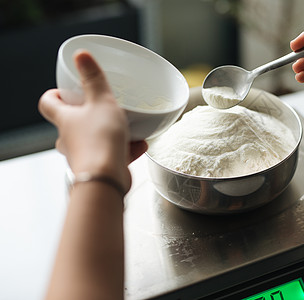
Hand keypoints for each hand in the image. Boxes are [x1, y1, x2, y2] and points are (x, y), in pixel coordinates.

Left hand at [39, 51, 146, 191]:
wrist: (106, 179)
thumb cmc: (100, 142)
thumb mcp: (101, 102)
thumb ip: (93, 79)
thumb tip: (81, 55)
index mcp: (65, 120)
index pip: (48, 103)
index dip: (54, 95)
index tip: (65, 90)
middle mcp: (70, 139)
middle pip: (72, 123)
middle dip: (87, 115)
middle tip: (102, 107)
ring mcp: (84, 155)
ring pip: (95, 139)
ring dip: (111, 133)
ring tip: (130, 127)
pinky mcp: (100, 168)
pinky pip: (113, 154)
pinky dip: (126, 149)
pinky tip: (141, 145)